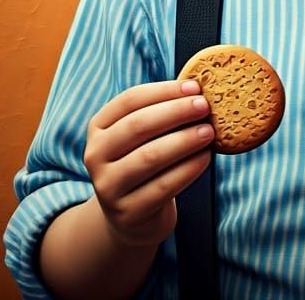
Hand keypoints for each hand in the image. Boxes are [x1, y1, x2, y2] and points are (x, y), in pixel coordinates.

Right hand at [83, 79, 213, 249]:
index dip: (164, 91)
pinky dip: (188, 169)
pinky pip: (162, 186)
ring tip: (209, 132)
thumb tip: (198, 90)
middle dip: (176, 112)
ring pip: (149, 156)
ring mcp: (108, 186)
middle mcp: (95, 155)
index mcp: (98, 127)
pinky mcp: (128, 212)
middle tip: (204, 106)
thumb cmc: (143, 161)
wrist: (131, 217)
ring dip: (184, 140)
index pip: (130, 100)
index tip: (195, 87)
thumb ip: (160, 112)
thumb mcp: (142, 136)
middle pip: (138, 125)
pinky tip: (205, 158)